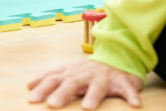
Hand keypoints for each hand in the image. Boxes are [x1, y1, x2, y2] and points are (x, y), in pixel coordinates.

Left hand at [28, 59, 142, 108]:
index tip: (31, 99)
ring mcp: (104, 77)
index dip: (42, 88)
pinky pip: (128, 89)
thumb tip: (30, 84)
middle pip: (72, 82)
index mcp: (72, 72)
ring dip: (93, 96)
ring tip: (88, 107)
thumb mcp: (68, 71)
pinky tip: (135, 105)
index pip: (54, 78)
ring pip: (98, 86)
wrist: (117, 59)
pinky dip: (131, 95)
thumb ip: (51, 76)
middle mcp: (86, 74)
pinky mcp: (123, 81)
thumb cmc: (89, 71)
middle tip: (52, 104)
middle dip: (62, 93)